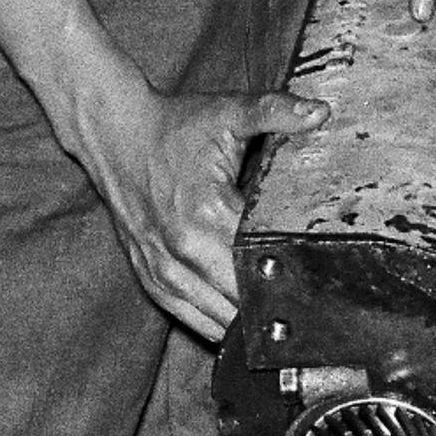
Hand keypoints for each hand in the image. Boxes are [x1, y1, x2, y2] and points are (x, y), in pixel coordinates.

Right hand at [74, 75, 325, 337]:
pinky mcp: (148, 277)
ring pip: (216, 320)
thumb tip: (321, 112)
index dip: (293, 276)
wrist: (115, 134)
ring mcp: (161, 268)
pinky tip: (241, 323)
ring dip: (246, 320)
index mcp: (205, 213)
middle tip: (312, 306)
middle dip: (275, 303)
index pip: (260, 264)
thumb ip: (274, 111)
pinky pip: (188, 318)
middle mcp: (181, 250)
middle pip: (242, 301)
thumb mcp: (227, 112)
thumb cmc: (175, 126)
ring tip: (282, 318)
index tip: (320, 282)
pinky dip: (216, 323)